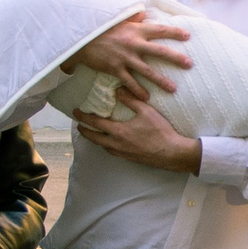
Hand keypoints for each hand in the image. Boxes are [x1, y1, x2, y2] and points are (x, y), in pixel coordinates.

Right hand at [69, 14, 191, 97]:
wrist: (81, 39)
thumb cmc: (101, 28)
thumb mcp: (119, 20)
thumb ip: (133, 19)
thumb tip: (144, 14)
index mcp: (136, 29)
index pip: (160, 29)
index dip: (174, 32)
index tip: (188, 35)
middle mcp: (133, 43)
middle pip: (160, 51)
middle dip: (176, 58)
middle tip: (189, 64)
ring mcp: (125, 57)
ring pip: (147, 71)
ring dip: (162, 81)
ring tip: (173, 89)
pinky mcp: (115, 68)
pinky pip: (130, 82)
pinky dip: (138, 91)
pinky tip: (146, 98)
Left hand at [72, 88, 202, 173]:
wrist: (171, 153)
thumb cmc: (160, 131)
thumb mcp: (146, 111)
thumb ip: (131, 99)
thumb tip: (118, 89)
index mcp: (118, 132)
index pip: (95, 123)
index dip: (84, 117)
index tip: (76, 112)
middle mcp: (116, 144)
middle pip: (94, 138)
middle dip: (84, 131)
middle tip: (79, 125)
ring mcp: (122, 153)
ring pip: (102, 146)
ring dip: (95, 139)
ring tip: (93, 132)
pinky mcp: (129, 158)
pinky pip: (112, 151)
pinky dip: (106, 145)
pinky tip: (110, 142)